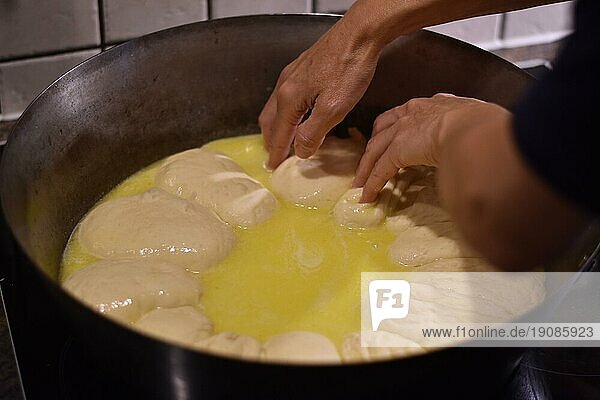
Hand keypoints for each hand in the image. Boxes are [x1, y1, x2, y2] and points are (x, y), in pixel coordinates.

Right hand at [259, 18, 381, 168]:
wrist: (360, 33)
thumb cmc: (349, 68)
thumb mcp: (333, 109)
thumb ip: (313, 133)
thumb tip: (300, 151)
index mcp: (289, 98)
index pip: (278, 134)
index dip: (276, 153)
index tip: (273, 168)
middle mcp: (285, 85)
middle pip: (270, 121)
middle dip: (271, 141)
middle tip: (276, 156)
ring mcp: (292, 74)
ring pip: (276, 107)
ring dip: (277, 126)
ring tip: (286, 140)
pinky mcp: (304, 67)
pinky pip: (286, 96)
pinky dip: (286, 113)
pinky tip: (300, 115)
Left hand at [353, 94, 502, 201]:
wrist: (475, 129)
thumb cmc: (488, 126)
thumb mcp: (482, 123)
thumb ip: (475, 131)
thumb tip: (485, 146)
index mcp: (437, 105)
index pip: (411, 113)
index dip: (401, 126)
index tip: (398, 136)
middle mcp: (414, 112)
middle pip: (385, 127)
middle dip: (376, 143)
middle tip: (369, 160)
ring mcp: (403, 129)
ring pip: (376, 149)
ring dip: (367, 167)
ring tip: (361, 183)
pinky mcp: (397, 150)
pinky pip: (379, 170)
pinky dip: (372, 184)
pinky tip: (367, 196)